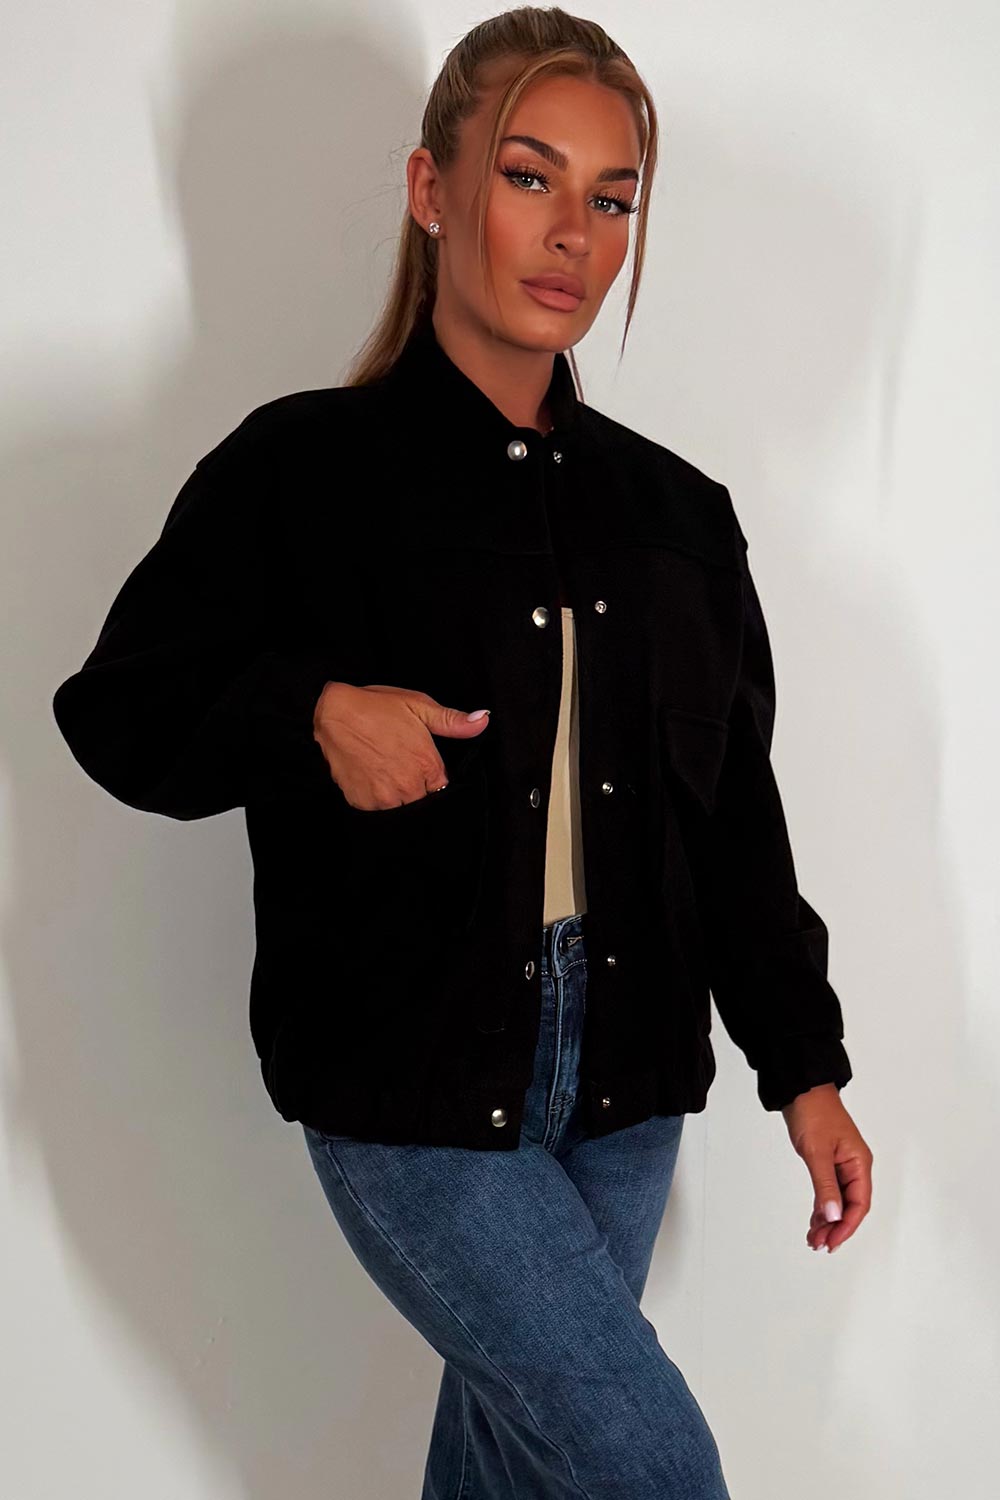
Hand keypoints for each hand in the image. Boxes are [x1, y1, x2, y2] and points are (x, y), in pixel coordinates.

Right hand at [312, 682, 490, 809]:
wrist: (332, 713)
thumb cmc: (376, 707)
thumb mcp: (419, 706)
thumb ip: (453, 721)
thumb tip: (483, 720)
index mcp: (427, 765)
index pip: (441, 788)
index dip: (431, 776)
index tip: (420, 765)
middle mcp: (407, 787)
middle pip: (422, 801)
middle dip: (415, 787)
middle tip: (398, 762)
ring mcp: (383, 797)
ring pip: (400, 807)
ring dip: (395, 795)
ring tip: (383, 767)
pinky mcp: (362, 802)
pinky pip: (377, 809)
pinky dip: (375, 797)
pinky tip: (369, 774)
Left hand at [781, 1084, 872, 1254]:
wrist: (801, 1089)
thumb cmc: (814, 1111)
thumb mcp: (817, 1152)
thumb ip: (825, 1185)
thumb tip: (832, 1215)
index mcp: (859, 1163)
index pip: (859, 1204)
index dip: (847, 1227)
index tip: (832, 1242)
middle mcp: (854, 1166)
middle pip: (850, 1206)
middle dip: (836, 1228)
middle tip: (818, 1244)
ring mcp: (841, 1165)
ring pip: (838, 1202)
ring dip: (827, 1221)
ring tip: (814, 1239)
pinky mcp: (828, 1163)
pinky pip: (828, 1192)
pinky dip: (821, 1207)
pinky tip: (814, 1221)